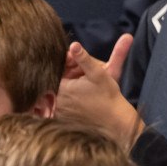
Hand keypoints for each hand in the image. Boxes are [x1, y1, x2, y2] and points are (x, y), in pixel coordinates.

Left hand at [56, 35, 143, 150]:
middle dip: (64, 76)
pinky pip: (55, 105)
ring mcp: (57, 112)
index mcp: (61, 89)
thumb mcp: (97, 73)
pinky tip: (77, 97)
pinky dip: (63, 99)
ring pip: (54, 93)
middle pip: (53, 83)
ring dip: (63, 87)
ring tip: (81, 87)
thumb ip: (83, 59)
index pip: (53, 72)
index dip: (63, 66)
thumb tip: (73, 45)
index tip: (74, 64)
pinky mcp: (60, 119)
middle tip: (80, 75)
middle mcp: (55, 102)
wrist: (113, 120)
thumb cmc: (107, 95)